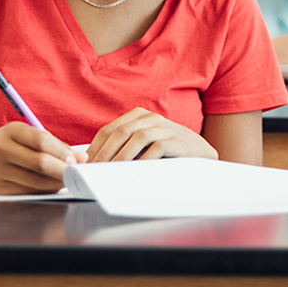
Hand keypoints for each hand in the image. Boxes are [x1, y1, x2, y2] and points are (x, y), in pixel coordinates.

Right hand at [0, 122, 83, 194]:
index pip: (42, 141)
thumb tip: (81, 157)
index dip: (62, 152)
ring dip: (57, 183)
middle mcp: (2, 150)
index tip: (77, 160)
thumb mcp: (21, 134)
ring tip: (68, 180)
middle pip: (40, 163)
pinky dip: (45, 190)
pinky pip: (29, 192)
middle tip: (77, 173)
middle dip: (64, 170)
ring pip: (36, 181)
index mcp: (11, 132)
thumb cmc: (1, 143)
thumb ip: (51, 143)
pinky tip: (52, 186)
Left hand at [87, 107, 217, 161]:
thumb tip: (96, 162)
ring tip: (113, 170)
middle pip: (120, 132)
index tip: (87, 164)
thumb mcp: (144, 144)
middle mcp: (150, 118)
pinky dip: (144, 158)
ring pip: (137, 136)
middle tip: (96, 169)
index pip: (109, 129)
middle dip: (105, 152)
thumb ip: (124, 147)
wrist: (200, 153)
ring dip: (122, 155)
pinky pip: (157, 147)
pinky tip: (136, 169)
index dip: (96, 147)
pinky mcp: (177, 140)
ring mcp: (164, 127)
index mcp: (138, 116)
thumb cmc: (167, 151)